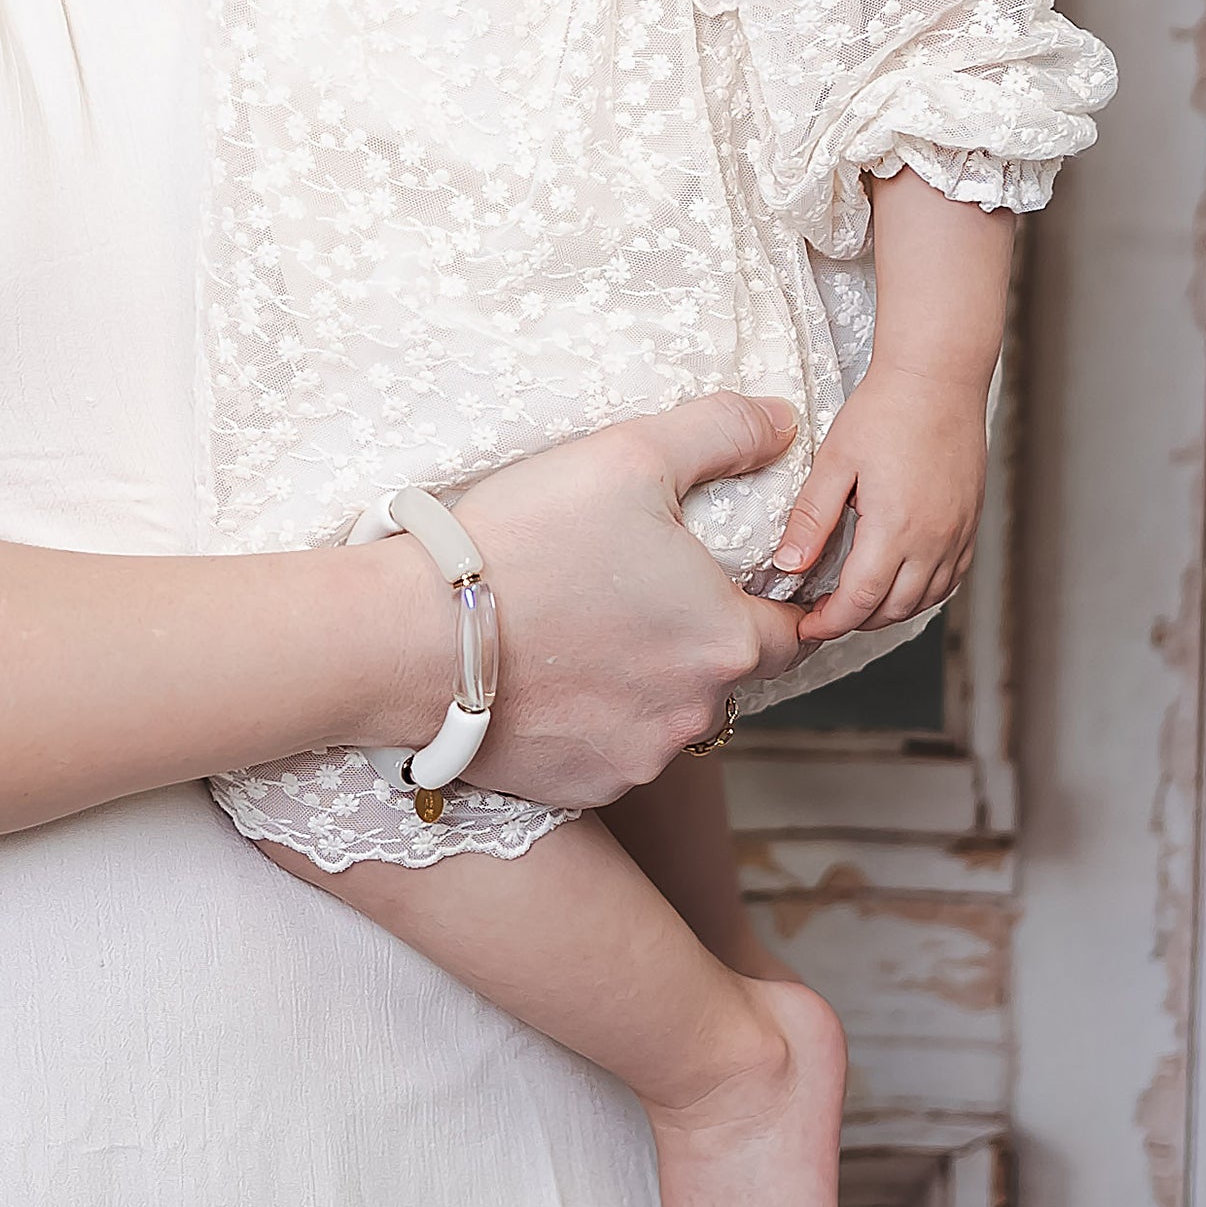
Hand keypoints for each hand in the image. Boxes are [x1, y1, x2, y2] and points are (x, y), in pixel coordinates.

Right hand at [430, 393, 806, 806]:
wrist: (410, 639)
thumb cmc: (523, 542)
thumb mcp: (629, 455)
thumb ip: (721, 432)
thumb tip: (781, 420)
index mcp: (725, 638)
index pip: (795, 629)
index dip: (777, 599)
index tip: (741, 578)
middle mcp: (695, 712)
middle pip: (727, 673)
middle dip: (697, 635)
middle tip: (638, 591)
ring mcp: (638, 758)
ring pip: (667, 713)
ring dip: (644, 678)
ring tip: (582, 627)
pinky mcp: (584, 786)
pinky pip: (610, 749)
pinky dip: (592, 716)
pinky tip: (548, 674)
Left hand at [762, 355, 984, 644]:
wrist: (939, 377)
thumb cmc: (885, 410)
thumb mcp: (835, 462)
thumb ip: (811, 518)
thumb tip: (788, 565)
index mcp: (896, 527)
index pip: (860, 601)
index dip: (830, 623)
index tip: (806, 625)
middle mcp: (933, 539)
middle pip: (892, 609)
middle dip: (854, 621)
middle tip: (823, 613)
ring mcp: (957, 534)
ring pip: (924, 600)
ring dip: (887, 611)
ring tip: (855, 602)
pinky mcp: (970, 523)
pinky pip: (950, 579)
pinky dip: (922, 594)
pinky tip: (900, 584)